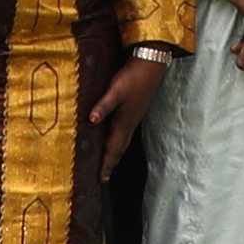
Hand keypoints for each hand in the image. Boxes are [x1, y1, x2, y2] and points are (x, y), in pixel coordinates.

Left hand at [88, 51, 173, 166]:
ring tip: (109, 162)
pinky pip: (125, 132)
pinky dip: (119, 140)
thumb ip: (104, 105)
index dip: (107, 164)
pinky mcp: (135, 109)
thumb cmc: (132, 77)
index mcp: (124, 122)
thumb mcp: (116, 91)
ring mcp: (134, 116)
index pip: (113, 149)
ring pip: (123, 140)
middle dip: (111, 163)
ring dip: (115, 153)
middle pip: (119, 148)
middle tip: (104, 177)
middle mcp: (130, 123)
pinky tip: (115, 135)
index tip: (101, 179)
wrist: (151, 64)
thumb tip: (92, 121)